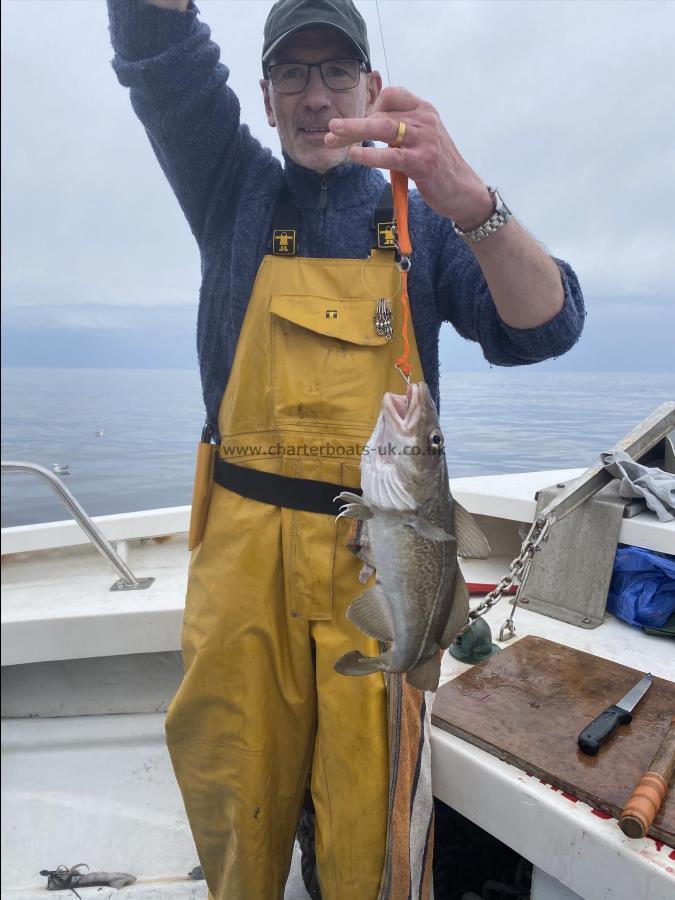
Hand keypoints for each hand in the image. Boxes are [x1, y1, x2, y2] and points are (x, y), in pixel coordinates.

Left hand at [325, 87, 493, 227]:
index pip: (392, 94)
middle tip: (331, 129)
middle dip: (353, 123)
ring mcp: (425, 140)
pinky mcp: (423, 162)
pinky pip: (392, 155)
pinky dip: (371, 154)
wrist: (463, 191)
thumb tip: (369, 125)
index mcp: (424, 110)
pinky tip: (355, 155)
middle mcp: (425, 120)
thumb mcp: (422, 139)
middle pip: (381, 113)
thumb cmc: (438, 167)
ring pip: (384, 128)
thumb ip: (401, 129)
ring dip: (355, 131)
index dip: (371, 105)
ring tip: (333, 136)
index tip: (357, 123)